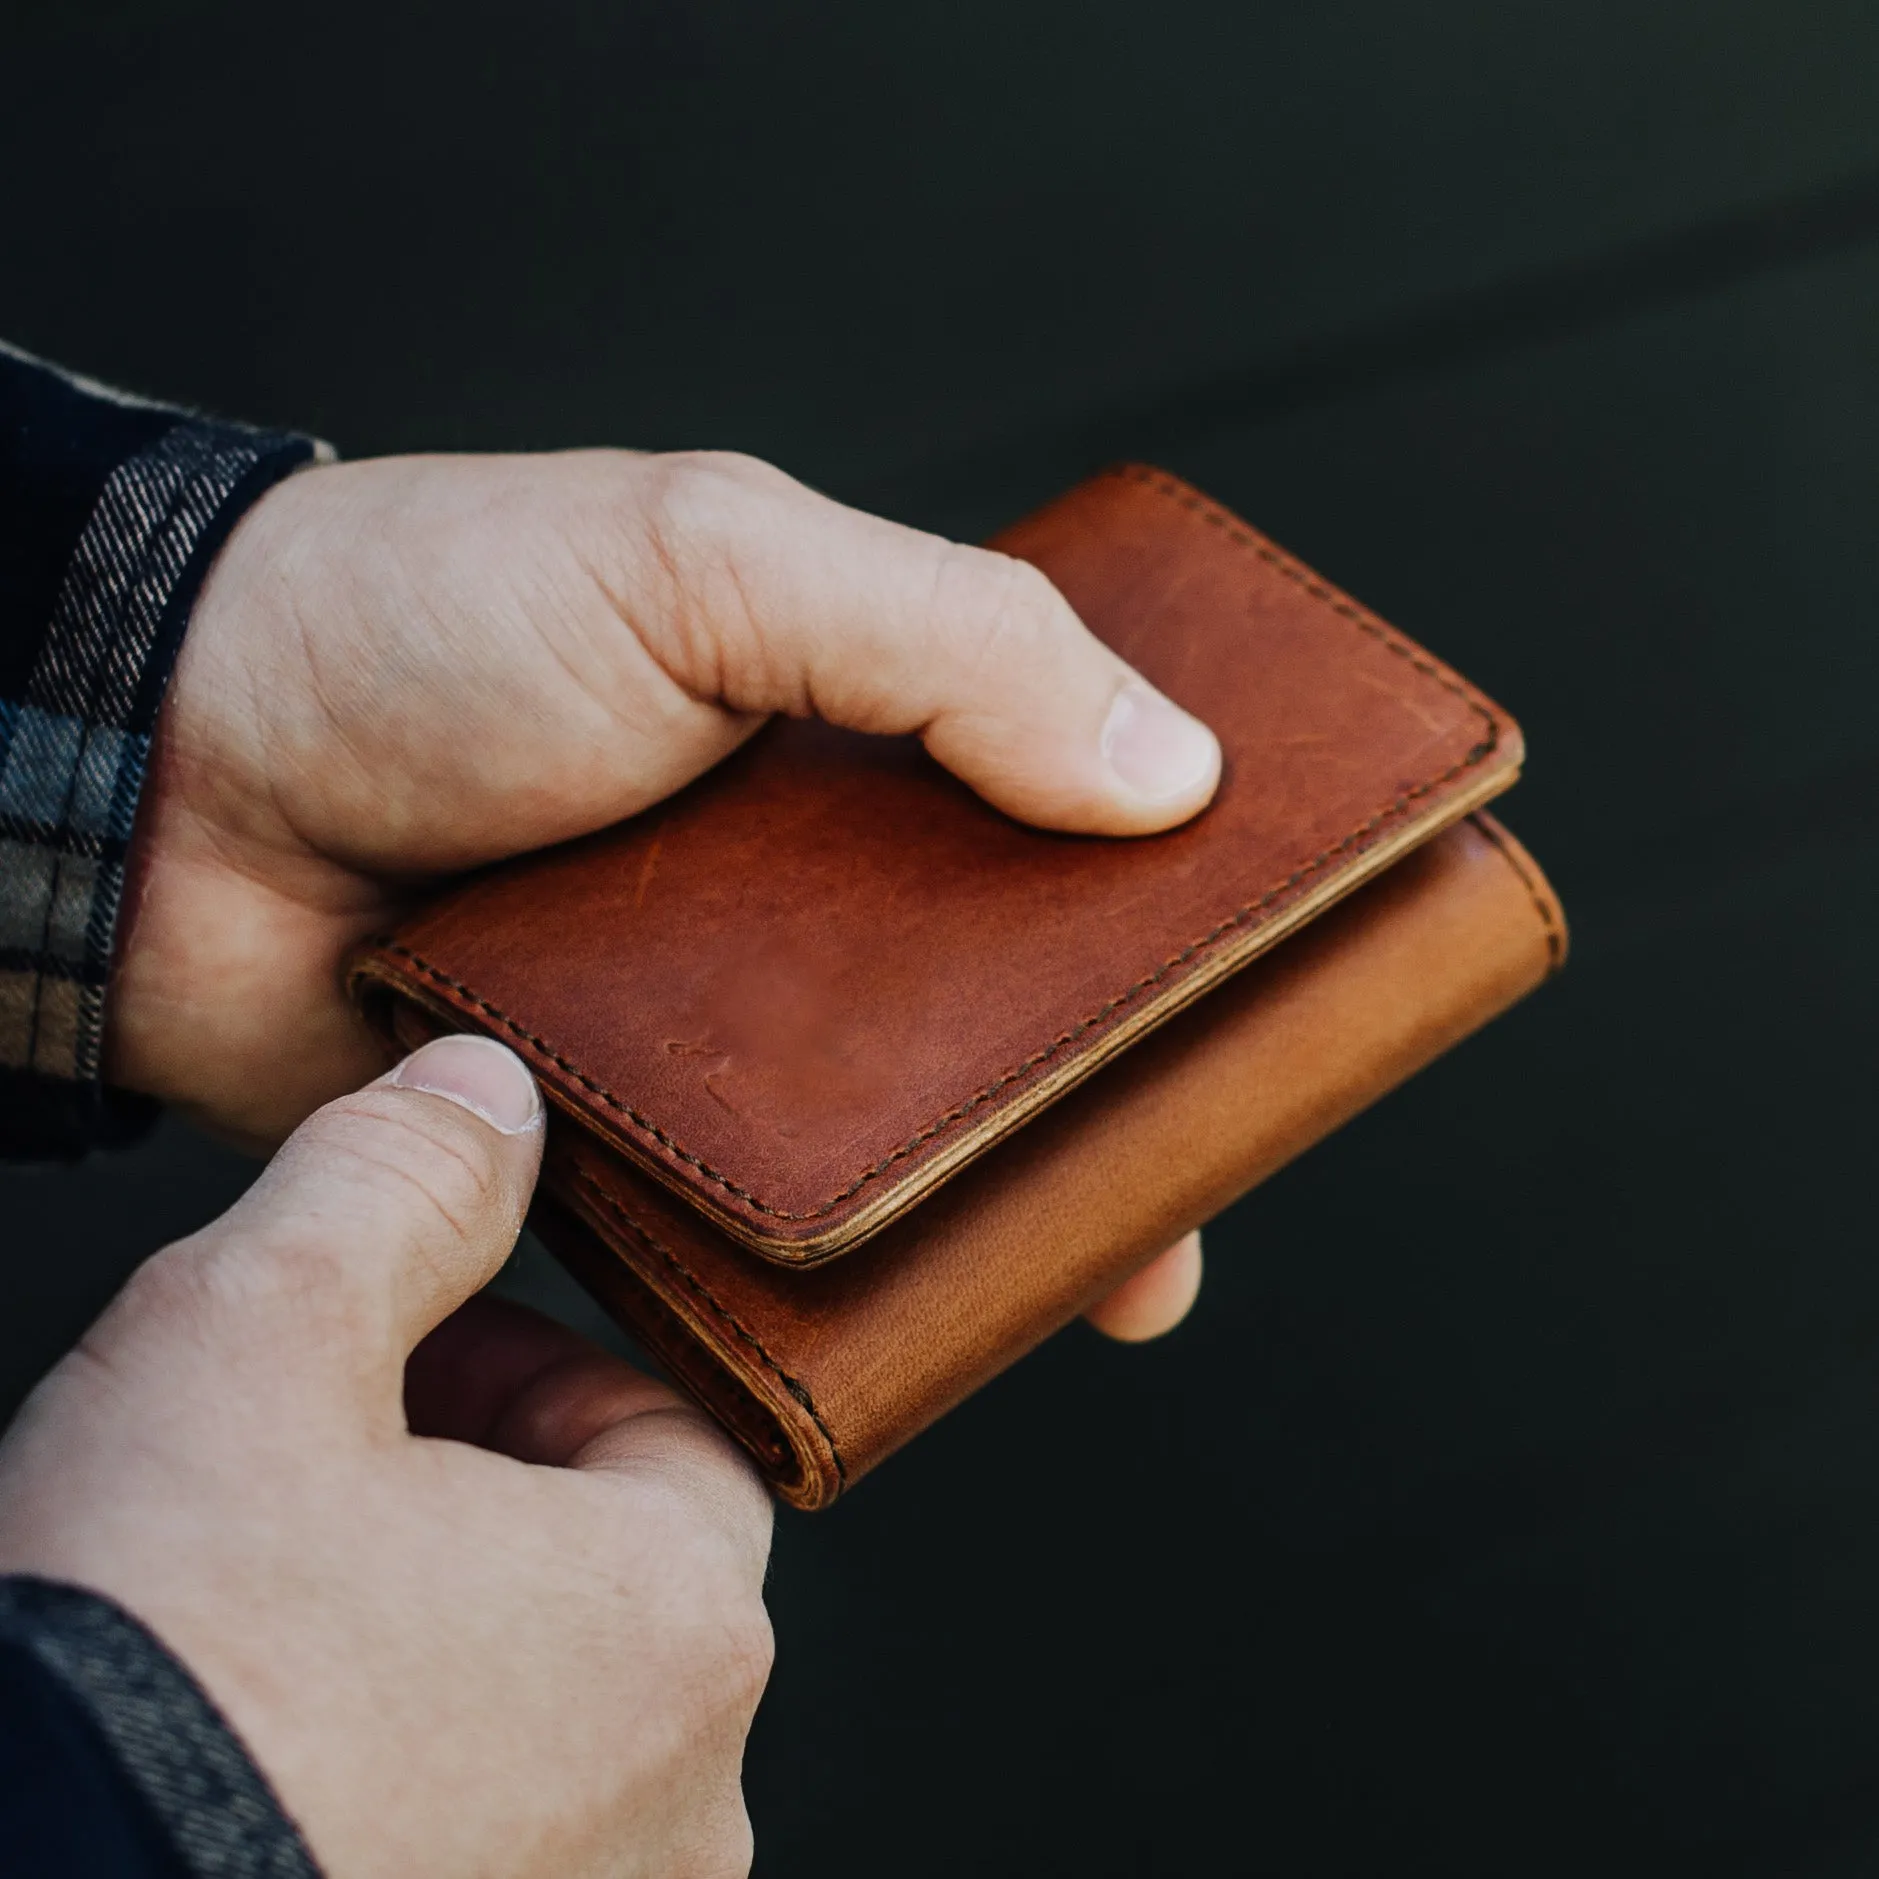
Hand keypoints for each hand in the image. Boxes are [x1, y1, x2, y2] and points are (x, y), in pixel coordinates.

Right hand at [0, 1035, 772, 1877]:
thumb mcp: (255, 1343)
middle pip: (606, 1584)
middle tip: (325, 1467)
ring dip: (434, 1650)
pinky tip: (273, 1765)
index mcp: (677, 1628)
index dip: (529, 1369)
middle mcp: (680, 1812)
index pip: (669, 1437)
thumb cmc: (143, 1680)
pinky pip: (480, 1848)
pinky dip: (404, 1789)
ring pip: (542, 1733)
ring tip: (277, 1617)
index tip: (416, 1353)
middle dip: (476, 1499)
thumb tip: (490, 1092)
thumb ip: (399, 1187)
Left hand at [111, 449, 1217, 1334]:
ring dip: (1009, 1193)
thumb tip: (1172, 774)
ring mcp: (718, 1023)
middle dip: (1126, 1078)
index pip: (1064, 790)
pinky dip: (849, 1272)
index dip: (1182, 871)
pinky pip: (765, 1228)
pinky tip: (937, 1314)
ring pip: (909, 1130)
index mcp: (847, 718)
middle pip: (1010, 990)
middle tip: (1212, 1155)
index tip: (1287, 941)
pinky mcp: (627, 1145)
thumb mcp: (708, 559)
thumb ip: (944, 641)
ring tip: (1110, 1267)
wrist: (172, 784)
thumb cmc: (427, 621)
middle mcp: (803, 878)